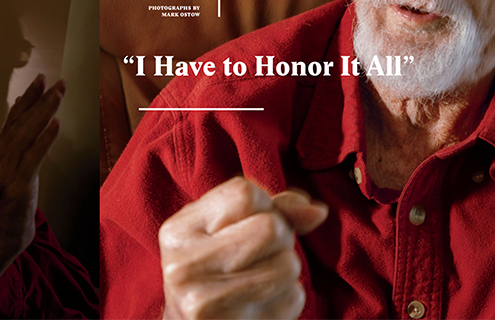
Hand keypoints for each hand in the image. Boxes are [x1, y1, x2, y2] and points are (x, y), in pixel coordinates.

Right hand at [0, 74, 63, 254]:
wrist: (3, 231)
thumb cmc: (13, 196)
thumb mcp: (14, 163)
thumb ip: (18, 139)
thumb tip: (23, 108)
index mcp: (0, 148)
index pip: (15, 116)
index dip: (29, 96)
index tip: (42, 78)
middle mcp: (0, 155)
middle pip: (22, 122)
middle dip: (41, 100)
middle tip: (59, 83)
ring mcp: (7, 170)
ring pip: (26, 135)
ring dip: (43, 113)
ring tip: (57, 96)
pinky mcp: (18, 185)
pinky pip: (32, 158)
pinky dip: (43, 140)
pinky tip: (55, 125)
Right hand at [159, 177, 327, 319]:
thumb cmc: (212, 269)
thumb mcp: (223, 230)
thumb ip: (270, 210)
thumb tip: (317, 212)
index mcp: (177, 232)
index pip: (245, 193)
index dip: (263, 205)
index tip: (248, 223)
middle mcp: (185, 266)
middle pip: (271, 227)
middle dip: (280, 237)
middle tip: (259, 253)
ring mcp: (208, 302)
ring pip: (287, 264)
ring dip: (285, 269)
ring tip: (260, 278)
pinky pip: (293, 298)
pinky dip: (287, 298)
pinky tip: (262, 302)